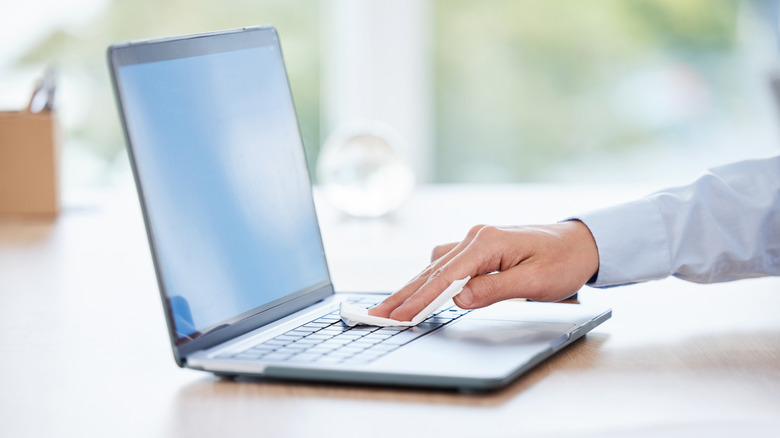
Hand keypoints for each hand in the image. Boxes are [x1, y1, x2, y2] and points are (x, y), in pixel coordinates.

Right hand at [368, 221, 598, 321]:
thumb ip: (494, 289)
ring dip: (413, 287)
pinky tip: (418, 293)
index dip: (421, 299)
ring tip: (391, 308)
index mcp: (487, 242)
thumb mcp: (534, 282)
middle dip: (404, 293)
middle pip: (431, 269)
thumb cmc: (562, 262)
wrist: (581, 243)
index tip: (400, 316)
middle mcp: (475, 237)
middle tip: (377, 314)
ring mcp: (474, 241)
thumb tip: (457, 299)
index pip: (445, 276)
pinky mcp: (478, 248)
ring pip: (434, 266)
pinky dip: (428, 280)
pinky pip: (445, 264)